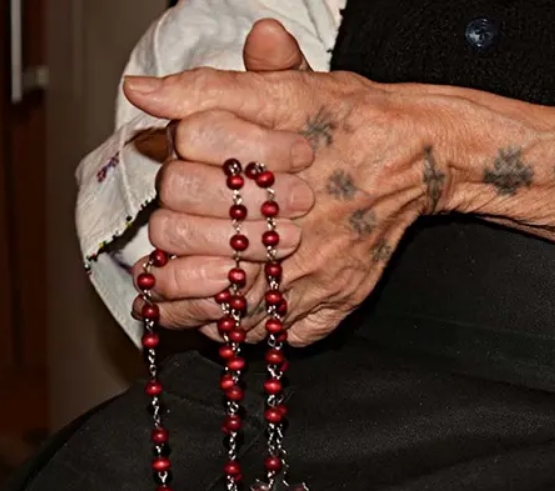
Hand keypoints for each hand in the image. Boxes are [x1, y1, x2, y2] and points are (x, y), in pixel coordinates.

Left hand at [124, 67, 464, 344]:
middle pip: (198, 278)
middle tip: (185, 248)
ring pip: (232, 319)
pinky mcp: (337, 303)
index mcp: (253, 195)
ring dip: (208, 306)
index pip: (173, 226)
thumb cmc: (349, 120)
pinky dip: (257, 328)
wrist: (413, 152)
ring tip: (209, 280)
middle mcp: (282, 247)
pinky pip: (280, 337)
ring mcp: (311, 283)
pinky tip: (251, 304)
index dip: (168, 219)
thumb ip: (206, 91)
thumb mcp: (280, 90)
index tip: (179, 202)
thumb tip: (141, 92)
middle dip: (182, 264)